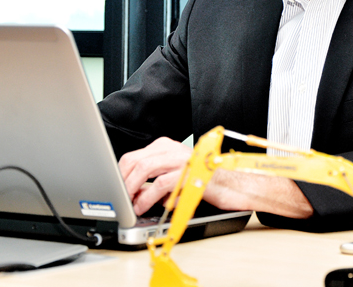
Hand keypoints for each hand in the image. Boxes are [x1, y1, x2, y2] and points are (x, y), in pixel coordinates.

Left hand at [118, 137, 312, 218]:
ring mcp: (182, 158)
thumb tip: (132, 191)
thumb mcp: (176, 178)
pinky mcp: (190, 171)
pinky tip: (146, 206)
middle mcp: (173, 148)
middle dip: (122, 182)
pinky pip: (161, 184)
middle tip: (120, 199)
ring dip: (132, 190)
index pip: (134, 156)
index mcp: (168, 146)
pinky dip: (149, 197)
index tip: (116, 189)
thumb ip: (155, 179)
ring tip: (132, 204)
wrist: (237, 185)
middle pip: (135, 160)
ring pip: (144, 169)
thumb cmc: (208, 182)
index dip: (120, 174)